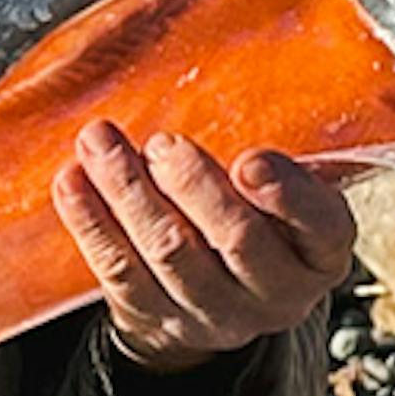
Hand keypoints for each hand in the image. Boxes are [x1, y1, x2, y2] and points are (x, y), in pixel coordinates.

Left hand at [52, 123, 356, 368]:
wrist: (217, 304)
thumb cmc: (258, 225)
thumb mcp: (288, 196)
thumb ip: (276, 160)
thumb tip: (227, 76)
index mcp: (320, 254)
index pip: (320, 226)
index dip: (287, 195)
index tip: (250, 161)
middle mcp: (277, 293)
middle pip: (236, 240)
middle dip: (193, 186)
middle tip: (164, 144)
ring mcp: (215, 315)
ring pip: (169, 252)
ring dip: (129, 192)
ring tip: (101, 143)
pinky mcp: (156, 319)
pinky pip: (118, 271)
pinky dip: (92, 222)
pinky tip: (73, 181)